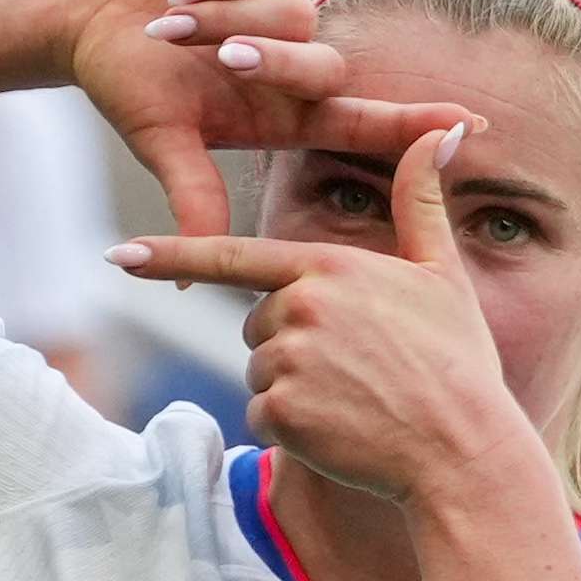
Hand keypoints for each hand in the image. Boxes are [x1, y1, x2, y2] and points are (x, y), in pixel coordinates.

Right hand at [58, 0, 481, 236]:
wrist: (86, 9)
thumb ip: (192, 197)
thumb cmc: (124, 80)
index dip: (415, 125)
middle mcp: (292, 63)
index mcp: (280, 114)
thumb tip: (189, 284)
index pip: (363, 121)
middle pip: (325, 67)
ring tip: (171, 20)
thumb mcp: (160, 143)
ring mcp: (282, 9)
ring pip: (297, 15)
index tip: (471, 128)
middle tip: (217, 59)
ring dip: (231, 19)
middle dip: (270, 62)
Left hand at [109, 122, 531, 504]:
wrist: (462, 449)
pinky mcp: (279, 412)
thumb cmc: (456, 362)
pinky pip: (261, 416)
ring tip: (356, 399)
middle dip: (292, 345)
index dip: (172, 254)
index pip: (233, 256)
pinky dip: (293, 429)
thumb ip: (421, 202)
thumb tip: (441, 132)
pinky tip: (341, 430)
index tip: (119, 254)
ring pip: (259, 372)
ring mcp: (285, 360)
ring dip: (294, 389)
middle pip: (257, 324)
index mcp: (328, 267)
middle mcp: (299, 307)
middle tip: (358, 368)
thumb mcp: (441, 273)